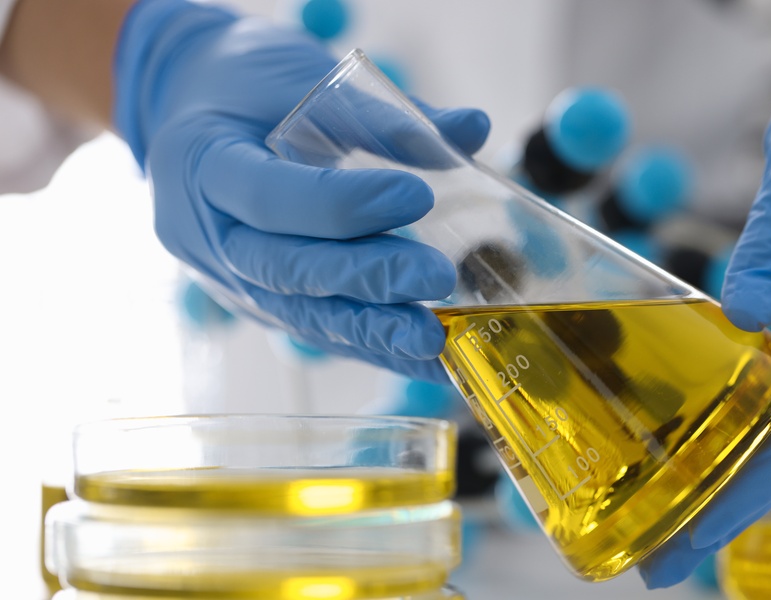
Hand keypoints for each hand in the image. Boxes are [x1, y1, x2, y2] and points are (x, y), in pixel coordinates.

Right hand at [114, 0, 489, 380]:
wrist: (186, 112)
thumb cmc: (245, 87)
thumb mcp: (300, 77)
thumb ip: (383, 112)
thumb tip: (474, 128)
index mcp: (202, 164)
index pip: (270, 196)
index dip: (342, 203)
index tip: (416, 194)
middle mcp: (208, 235)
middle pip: (287, 270)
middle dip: (367, 279)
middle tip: (437, 278)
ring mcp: (229, 280)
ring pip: (302, 315)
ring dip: (375, 332)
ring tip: (438, 341)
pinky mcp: (259, 305)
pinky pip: (317, 329)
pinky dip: (373, 346)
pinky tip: (427, 359)